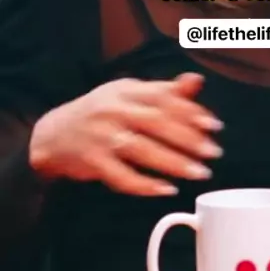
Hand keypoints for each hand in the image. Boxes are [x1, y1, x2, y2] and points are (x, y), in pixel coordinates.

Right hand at [29, 73, 222, 196]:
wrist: (53, 134)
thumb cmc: (101, 112)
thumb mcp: (129, 94)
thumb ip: (164, 91)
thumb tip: (197, 80)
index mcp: (127, 92)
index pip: (163, 99)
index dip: (191, 112)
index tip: (214, 126)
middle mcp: (114, 111)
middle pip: (156, 123)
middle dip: (189, 139)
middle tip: (213, 152)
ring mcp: (102, 137)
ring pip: (142, 150)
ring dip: (174, 163)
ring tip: (199, 172)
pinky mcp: (93, 162)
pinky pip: (121, 176)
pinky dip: (145, 184)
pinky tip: (166, 189)